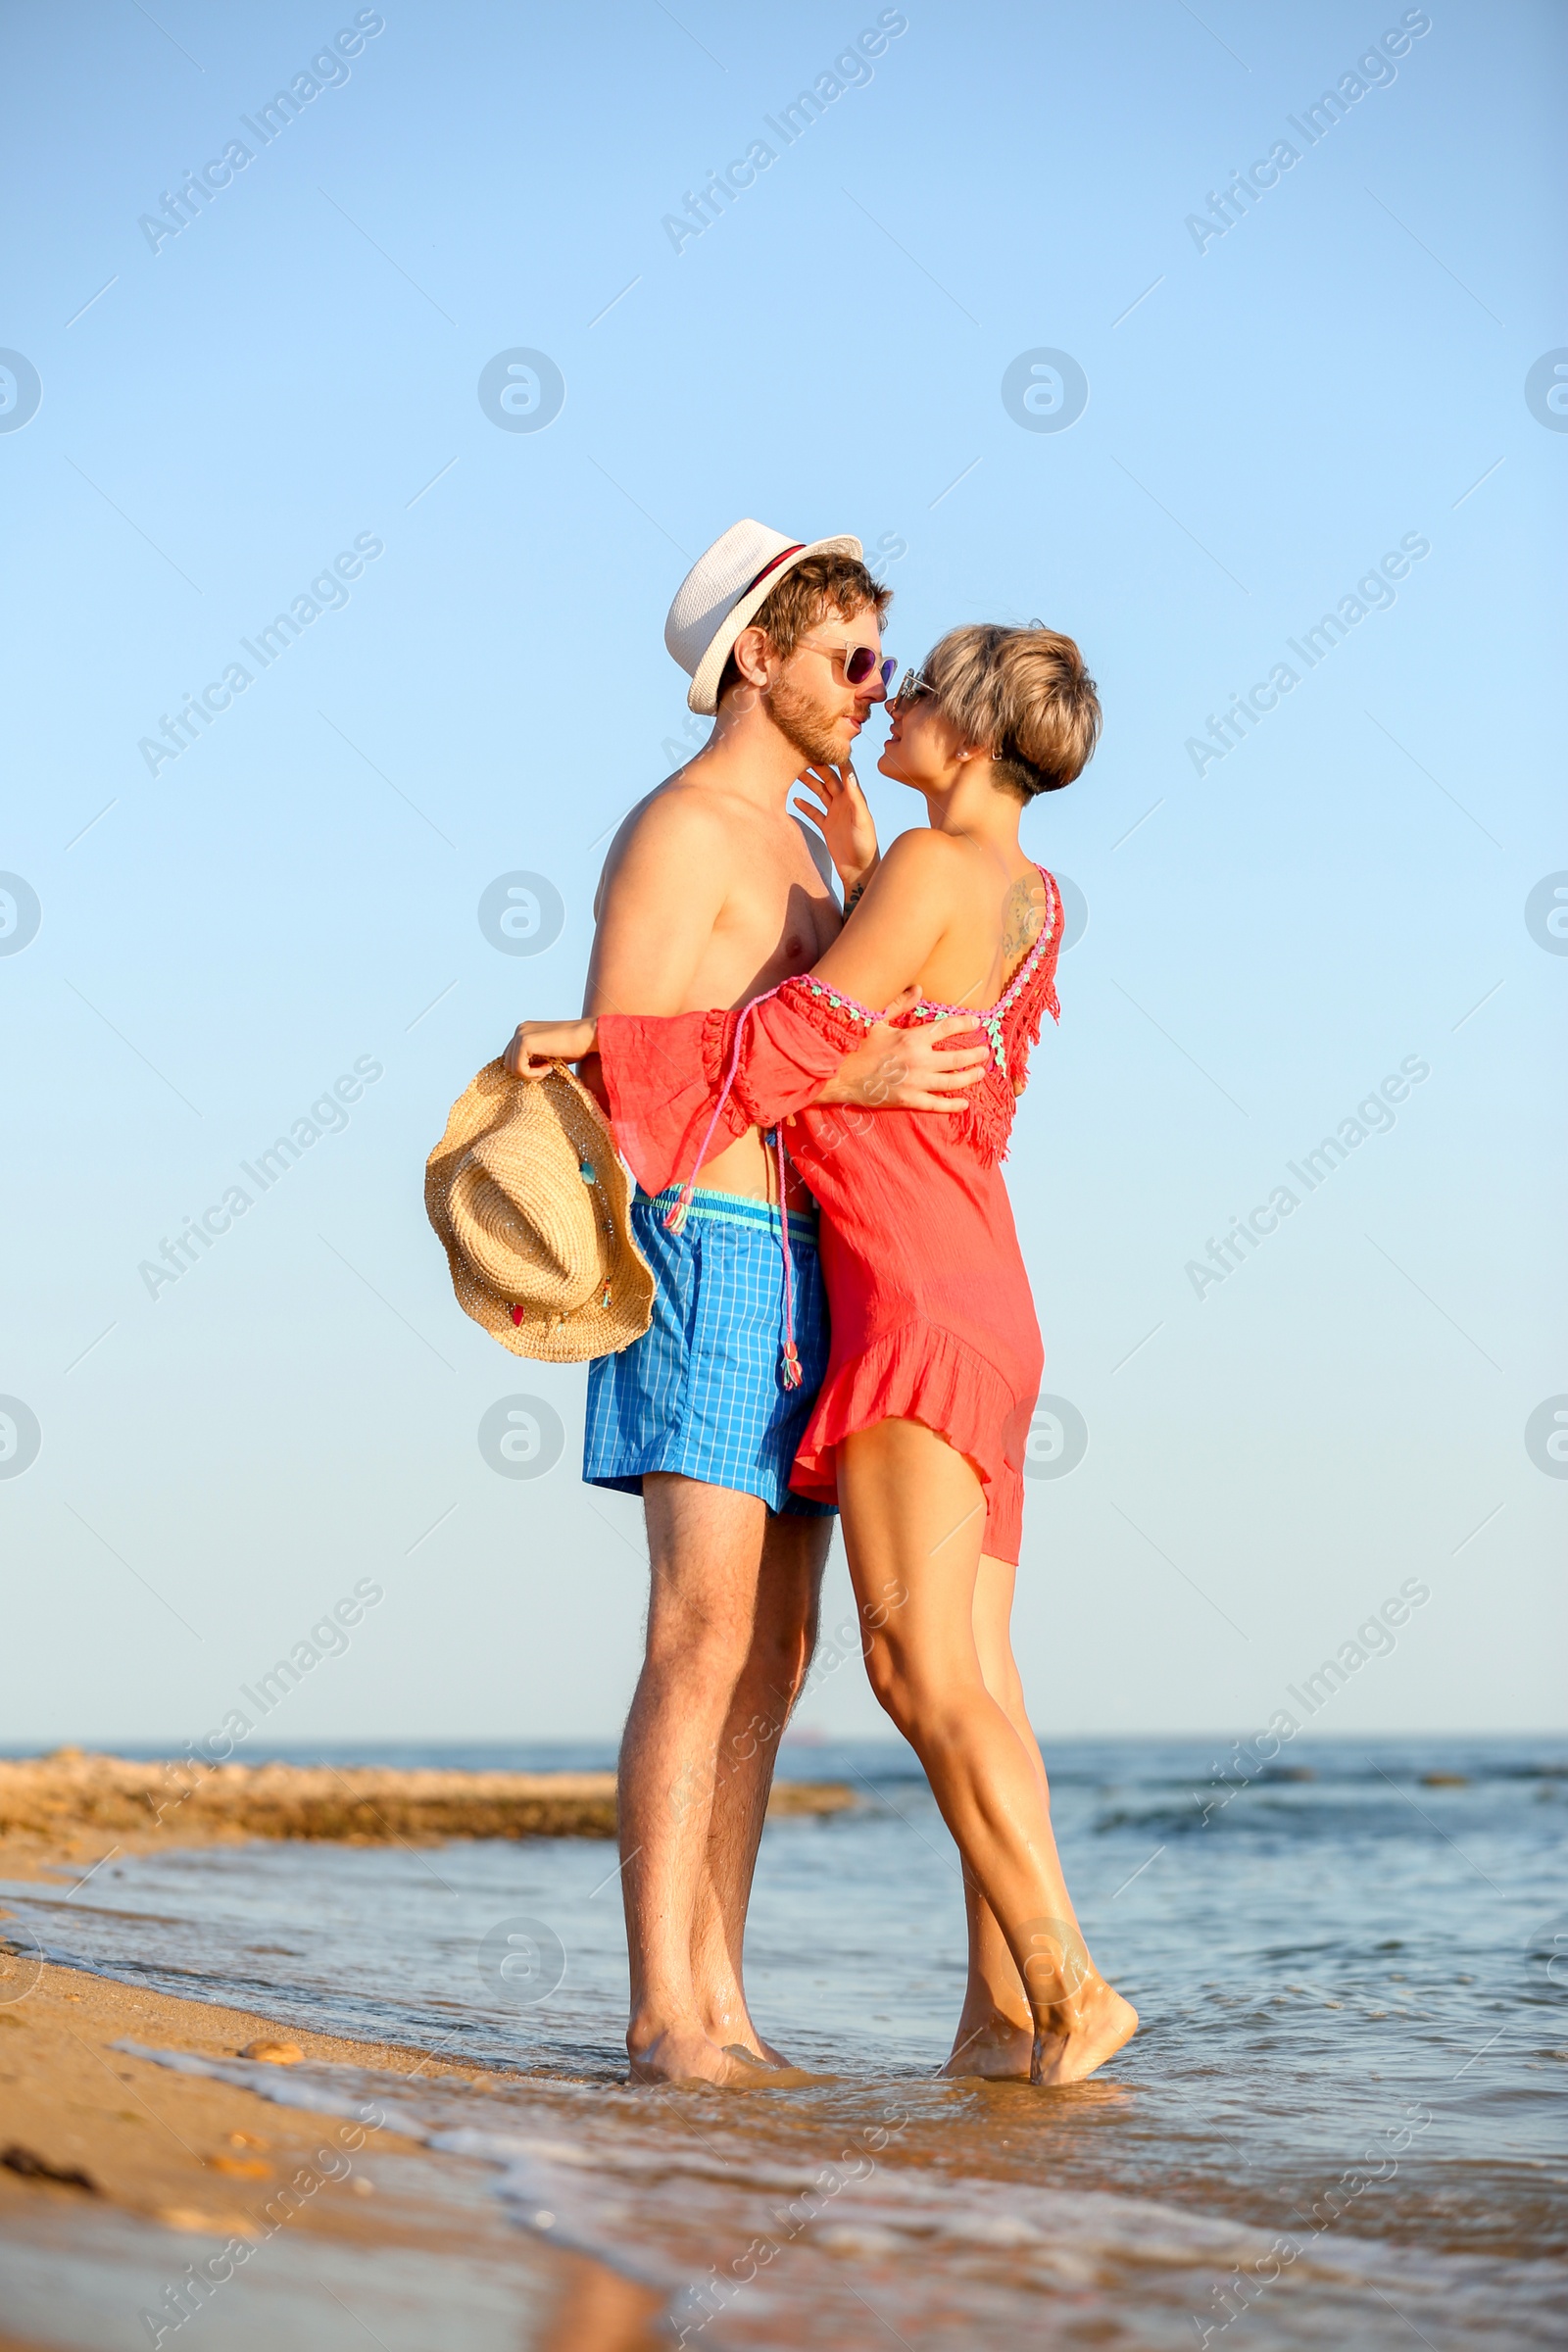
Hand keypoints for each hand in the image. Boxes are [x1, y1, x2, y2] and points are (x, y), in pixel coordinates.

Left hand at [503, 1017, 596, 1078]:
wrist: (588, 1035)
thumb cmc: (574, 1047)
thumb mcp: (549, 1053)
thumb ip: (533, 1058)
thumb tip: (519, 1073)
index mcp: (525, 1030)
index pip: (512, 1057)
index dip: (527, 1068)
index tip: (546, 1067)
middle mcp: (520, 1029)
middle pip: (508, 1063)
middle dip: (526, 1072)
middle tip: (547, 1070)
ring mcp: (521, 1034)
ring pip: (512, 1067)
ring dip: (531, 1074)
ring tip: (549, 1068)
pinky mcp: (525, 1042)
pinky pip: (519, 1068)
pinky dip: (533, 1074)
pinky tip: (549, 1067)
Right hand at [791, 761, 878, 895]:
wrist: (859, 869)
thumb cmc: (865, 845)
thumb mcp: (862, 820)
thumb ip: (855, 798)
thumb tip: (849, 774)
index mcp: (854, 798)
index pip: (845, 772)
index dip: (836, 759)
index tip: (825, 745)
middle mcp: (844, 802)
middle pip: (828, 779)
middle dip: (817, 767)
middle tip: (805, 755)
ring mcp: (834, 813)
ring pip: (819, 793)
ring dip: (808, 783)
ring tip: (795, 773)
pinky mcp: (827, 826)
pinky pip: (813, 812)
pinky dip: (804, 805)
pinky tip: (795, 799)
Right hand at [819, 993, 989, 1110]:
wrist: (836, 1075)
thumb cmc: (854, 1045)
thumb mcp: (876, 1019)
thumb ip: (901, 1005)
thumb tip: (919, 989)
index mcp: (912, 1038)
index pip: (947, 1028)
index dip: (965, 1025)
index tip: (976, 1024)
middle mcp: (918, 1060)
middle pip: (957, 1057)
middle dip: (975, 1054)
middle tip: (985, 1052)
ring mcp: (915, 1083)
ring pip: (952, 1081)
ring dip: (970, 1077)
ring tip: (980, 1073)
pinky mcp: (907, 1101)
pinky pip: (936, 1105)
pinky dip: (952, 1105)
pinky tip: (964, 1104)